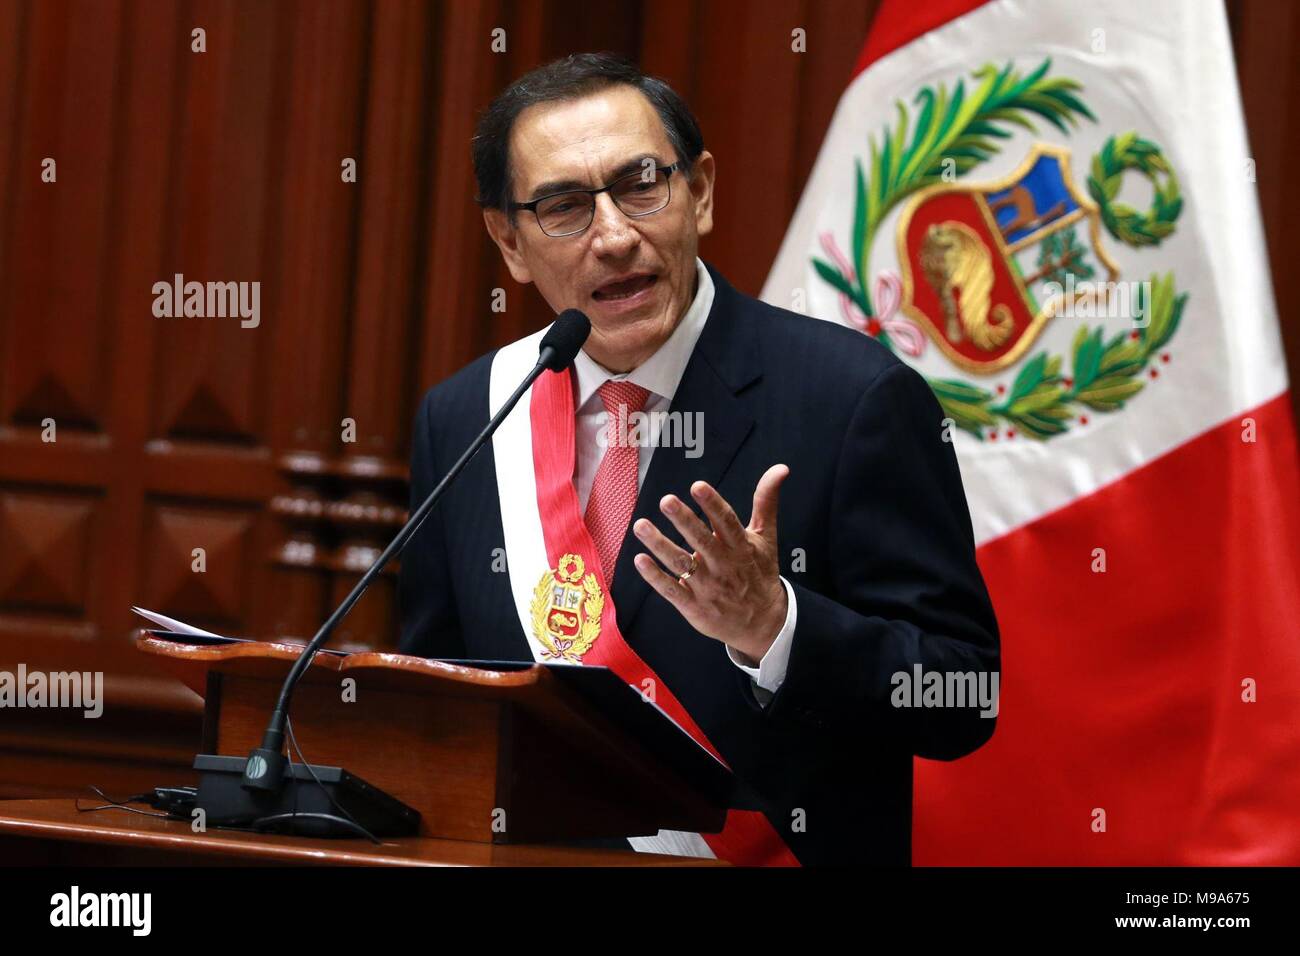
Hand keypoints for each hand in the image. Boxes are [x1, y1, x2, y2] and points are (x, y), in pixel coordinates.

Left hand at [632, 464, 789, 663]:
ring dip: (660, 545)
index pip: (727, 523)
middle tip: (666, 500)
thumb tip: (780, 468)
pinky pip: (672, 591)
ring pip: (681, 564)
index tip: (698, 486)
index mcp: (741, 547)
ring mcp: (707, 587)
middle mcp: (723, 566)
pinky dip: (655, 577)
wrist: (763, 623)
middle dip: (684, 520)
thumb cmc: (759, 573)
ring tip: (641, 526)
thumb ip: (766, 502)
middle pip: (701, 540)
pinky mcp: (694, 607)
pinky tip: (639, 560)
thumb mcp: (766, 538)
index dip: (713, 505)